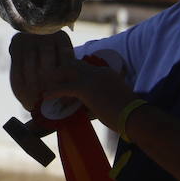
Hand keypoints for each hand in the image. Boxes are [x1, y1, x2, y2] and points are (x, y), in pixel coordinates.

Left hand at [8, 31, 131, 125]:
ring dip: (53, 79)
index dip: (71, 74)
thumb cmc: (129, 114)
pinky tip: (45, 97)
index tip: (61, 80)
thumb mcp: (114, 103)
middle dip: (59, 71)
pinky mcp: (87, 88)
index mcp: (106, 73)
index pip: (83, 68)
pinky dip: (53, 91)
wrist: (136, 116)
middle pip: (72, 64)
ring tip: (43, 89)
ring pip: (66, 71)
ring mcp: (92, 78)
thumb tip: (86, 110)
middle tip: (47, 82)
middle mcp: (98, 71)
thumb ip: (99, 101)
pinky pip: (65, 88)